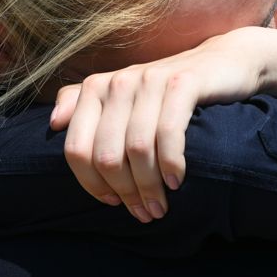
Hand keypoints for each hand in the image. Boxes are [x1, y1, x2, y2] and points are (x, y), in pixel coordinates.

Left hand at [49, 27, 276, 221]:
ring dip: (149, 187)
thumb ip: (83, 104)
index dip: (92, 185)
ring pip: (137, 149)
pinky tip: (176, 181)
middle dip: (126, 193)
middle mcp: (118, 82)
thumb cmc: (168, 92)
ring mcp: (149, 81)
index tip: (114, 203)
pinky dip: (171, 164)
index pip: (76, 151)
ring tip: (161, 207)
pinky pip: (168, 133)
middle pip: (106, 156)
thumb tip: (54, 123)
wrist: (223, 64)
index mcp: (96, 89)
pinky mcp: (182, 84)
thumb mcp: (125, 97)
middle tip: (146, 213)